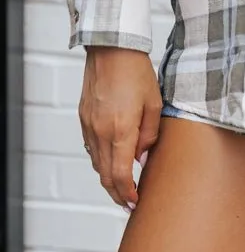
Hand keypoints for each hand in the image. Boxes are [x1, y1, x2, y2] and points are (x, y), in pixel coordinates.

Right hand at [79, 47, 162, 211]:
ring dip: (108, 178)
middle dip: (117, 193)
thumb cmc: (137, 72)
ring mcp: (89, 126)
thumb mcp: (154, 103)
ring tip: (122, 185)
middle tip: (128, 203)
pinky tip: (111, 159)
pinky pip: (90, 147)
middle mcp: (100, 132)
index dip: (128, 194)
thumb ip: (149, 136)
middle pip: (105, 175)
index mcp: (120, 130)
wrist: (111, 48)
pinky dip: (100, 159)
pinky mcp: (83, 118)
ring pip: (96, 163)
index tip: (135, 202)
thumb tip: (141, 160)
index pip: (121, 175)